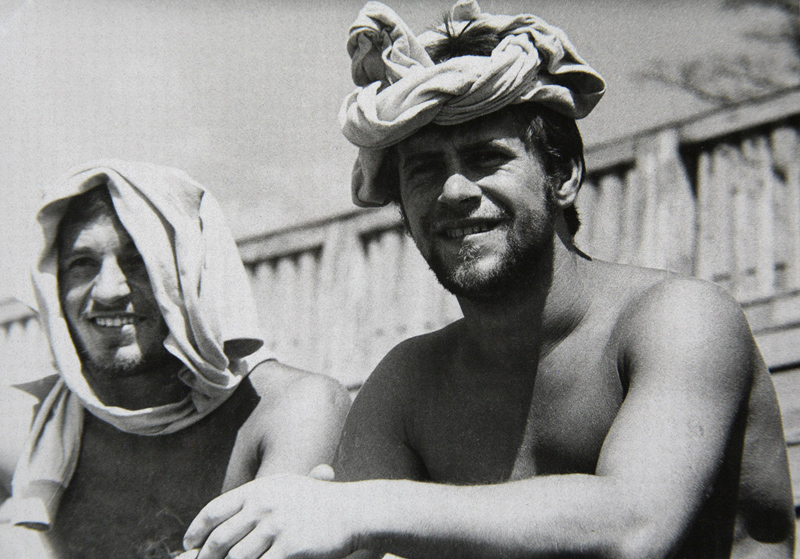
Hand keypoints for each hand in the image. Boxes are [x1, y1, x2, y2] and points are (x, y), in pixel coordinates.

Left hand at [183, 465, 355, 558]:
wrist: (353, 510)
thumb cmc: (318, 502)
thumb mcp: (284, 489)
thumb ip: (255, 502)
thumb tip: (225, 520)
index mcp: (258, 490)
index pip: (214, 511)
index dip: (197, 531)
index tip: (189, 545)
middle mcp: (262, 506)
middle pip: (220, 539)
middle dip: (206, 558)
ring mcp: (275, 526)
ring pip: (236, 558)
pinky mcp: (289, 547)